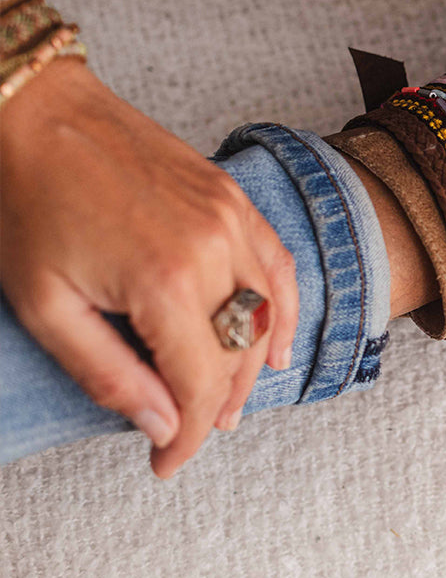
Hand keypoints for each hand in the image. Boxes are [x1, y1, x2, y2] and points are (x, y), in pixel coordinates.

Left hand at [0, 58, 297, 476]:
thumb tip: (157, 421)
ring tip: (231, 402)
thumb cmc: (29, 202)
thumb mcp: (45, 305)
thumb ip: (106, 372)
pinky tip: (276, 339)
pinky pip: (277, 263)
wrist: (37, 114)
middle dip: (216, 406)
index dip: (187, 436)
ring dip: (252, 365)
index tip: (167, 463)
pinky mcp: (233, 198)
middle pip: (238, 354)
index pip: (199, 384)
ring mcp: (232, 218)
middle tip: (188, 436)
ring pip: (268, 313)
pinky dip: (285, 307)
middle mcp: (214, 250)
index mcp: (165, 283)